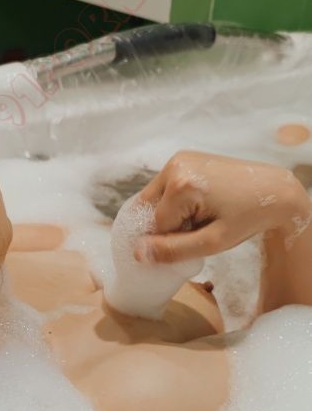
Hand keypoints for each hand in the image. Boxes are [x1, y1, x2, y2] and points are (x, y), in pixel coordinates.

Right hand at [135, 150, 305, 262]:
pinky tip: (201, 204)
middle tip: (200, 227)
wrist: (274, 191)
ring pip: (156, 199)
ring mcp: (179, 158)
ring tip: (203, 215)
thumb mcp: (212, 242)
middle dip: (169, 224)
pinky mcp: (184, 158)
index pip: (155, 225)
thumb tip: (137, 253)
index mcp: (180, 184)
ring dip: (172, 214)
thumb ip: (173, 250)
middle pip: (150, 209)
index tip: (199, 238)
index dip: (173, 239)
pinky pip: (166, 188)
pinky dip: (176, 201)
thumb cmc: (247, 218)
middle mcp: (174, 165)